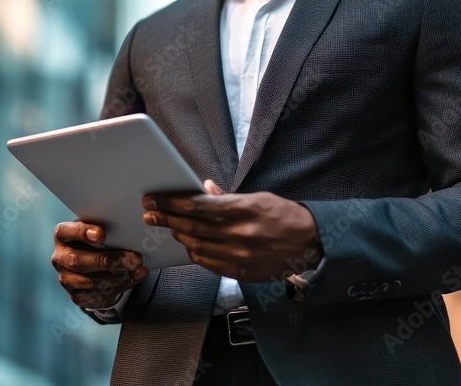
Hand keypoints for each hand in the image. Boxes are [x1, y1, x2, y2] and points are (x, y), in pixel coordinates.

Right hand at [52, 221, 149, 308]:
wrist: (94, 265)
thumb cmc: (98, 241)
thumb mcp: (100, 231)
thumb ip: (109, 231)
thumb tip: (132, 236)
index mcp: (63, 235)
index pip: (66, 232)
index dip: (82, 233)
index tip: (102, 234)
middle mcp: (60, 258)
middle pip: (78, 261)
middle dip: (109, 261)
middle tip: (134, 259)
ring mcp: (66, 279)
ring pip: (90, 281)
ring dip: (118, 277)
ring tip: (138, 270)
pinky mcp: (77, 296)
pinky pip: (97, 296)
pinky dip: (120, 287)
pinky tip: (134, 279)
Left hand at [142, 180, 321, 281]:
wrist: (310, 244)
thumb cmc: (284, 217)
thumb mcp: (258, 198)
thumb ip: (227, 197)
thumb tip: (202, 189)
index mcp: (243, 209)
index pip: (197, 206)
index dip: (171, 203)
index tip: (154, 200)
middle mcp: (239, 233)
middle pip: (191, 226)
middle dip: (166, 218)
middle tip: (150, 214)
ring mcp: (239, 255)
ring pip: (196, 245)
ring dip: (179, 235)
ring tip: (169, 227)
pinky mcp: (240, 271)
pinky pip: (208, 262)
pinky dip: (195, 252)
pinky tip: (189, 244)